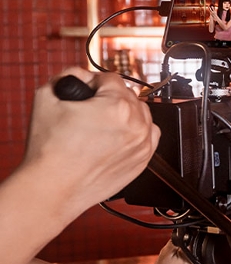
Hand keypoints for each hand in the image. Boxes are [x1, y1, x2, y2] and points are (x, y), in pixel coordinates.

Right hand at [23, 66, 159, 219]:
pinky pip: (149, 136)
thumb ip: (69, 75)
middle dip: (109, 98)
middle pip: (128, 95)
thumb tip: (83, 75)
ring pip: (141, 114)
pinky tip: (117, 136)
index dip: (92, 82)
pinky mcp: (143, 162)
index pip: (111, 78)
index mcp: (117, 107)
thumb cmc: (49, 150)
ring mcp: (142, 145)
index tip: (84, 93)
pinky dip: (136, 132)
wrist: (54, 188)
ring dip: (125, 113)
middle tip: (90, 111)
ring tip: (103, 124)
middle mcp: (136, 125)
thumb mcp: (47, 97)